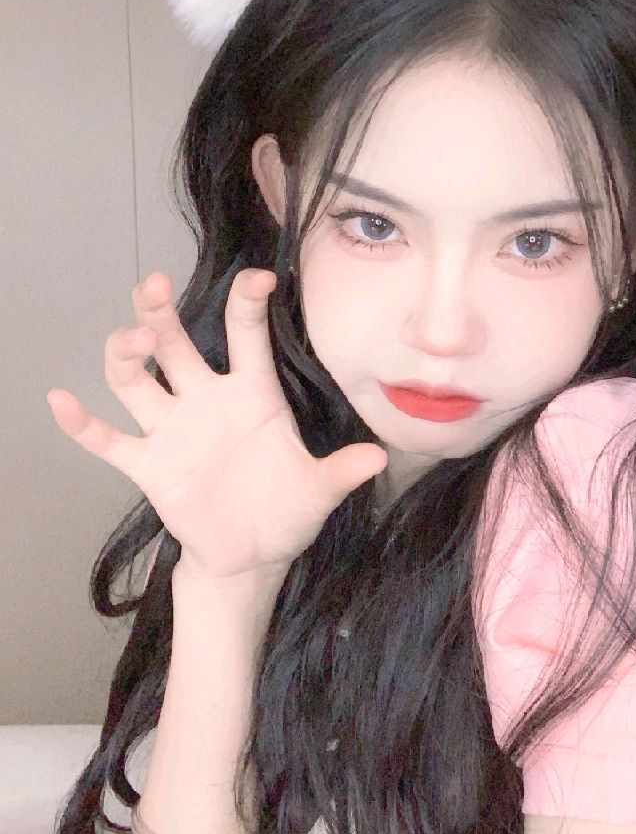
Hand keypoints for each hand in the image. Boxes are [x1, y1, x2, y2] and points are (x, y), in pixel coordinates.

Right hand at [47, 269, 386, 579]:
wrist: (253, 554)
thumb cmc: (288, 509)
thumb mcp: (318, 490)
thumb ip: (341, 471)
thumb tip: (379, 459)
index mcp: (253, 395)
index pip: (246, 336)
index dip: (247, 304)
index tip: (258, 279)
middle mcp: (207, 401)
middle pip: (176, 345)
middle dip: (161, 314)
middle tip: (154, 286)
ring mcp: (173, 431)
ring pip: (137, 380)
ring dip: (125, 356)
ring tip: (132, 342)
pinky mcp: (148, 465)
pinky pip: (108, 440)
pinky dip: (82, 424)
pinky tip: (59, 402)